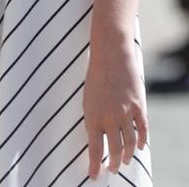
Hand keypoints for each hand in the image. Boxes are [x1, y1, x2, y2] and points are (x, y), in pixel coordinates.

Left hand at [83, 41, 148, 178]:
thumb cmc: (95, 78)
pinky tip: (139, 147)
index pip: (94, 149)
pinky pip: (142, 130)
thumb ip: (93, 119)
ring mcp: (125, 113)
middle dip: (112, 163)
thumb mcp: (88, 100)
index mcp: (93, 116)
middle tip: (111, 169)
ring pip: (129, 143)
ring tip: (123, 160)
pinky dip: (141, 141)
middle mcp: (109, 118)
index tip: (94, 176)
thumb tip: (96, 138)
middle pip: (113, 150)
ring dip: (126, 155)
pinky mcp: (139, 107)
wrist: (111, 56)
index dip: (94, 165)